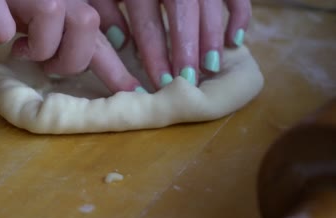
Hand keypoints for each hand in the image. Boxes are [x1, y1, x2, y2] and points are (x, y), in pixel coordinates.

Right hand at [0, 0, 141, 92]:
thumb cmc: (0, 8)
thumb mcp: (38, 27)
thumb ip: (66, 42)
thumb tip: (97, 64)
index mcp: (66, 1)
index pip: (99, 36)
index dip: (116, 66)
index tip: (132, 92)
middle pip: (87, 22)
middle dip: (70, 57)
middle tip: (46, 63)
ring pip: (53, 13)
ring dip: (39, 45)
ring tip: (21, 48)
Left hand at [89, 0, 251, 88]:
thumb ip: (106, 10)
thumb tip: (120, 41)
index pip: (148, 22)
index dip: (155, 54)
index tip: (162, 82)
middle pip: (183, 13)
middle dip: (187, 48)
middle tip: (190, 79)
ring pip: (209, 3)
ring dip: (211, 36)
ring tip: (211, 67)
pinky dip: (239, 14)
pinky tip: (235, 40)